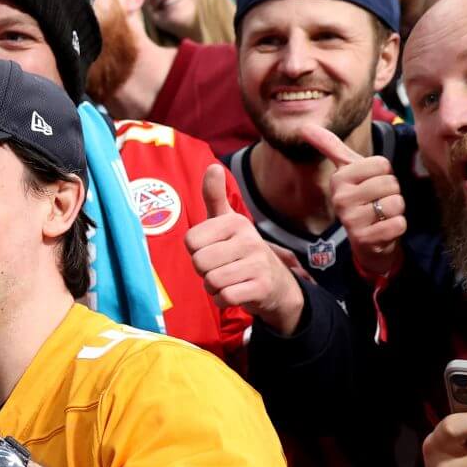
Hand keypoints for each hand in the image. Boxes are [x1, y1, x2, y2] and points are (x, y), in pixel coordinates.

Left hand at [184, 163, 302, 334]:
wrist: (276, 284)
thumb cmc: (240, 251)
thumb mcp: (226, 223)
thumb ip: (214, 197)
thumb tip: (212, 166)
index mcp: (236, 222)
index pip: (190, 242)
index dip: (196, 251)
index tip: (213, 250)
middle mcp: (249, 239)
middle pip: (199, 262)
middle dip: (204, 272)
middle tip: (221, 268)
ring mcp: (258, 263)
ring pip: (210, 281)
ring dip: (213, 287)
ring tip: (229, 280)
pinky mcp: (261, 287)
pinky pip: (223, 297)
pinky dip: (223, 300)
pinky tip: (236, 293)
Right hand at [307, 127, 404, 283]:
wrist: (367, 240)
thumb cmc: (362, 198)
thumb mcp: (347, 170)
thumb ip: (329, 146)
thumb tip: (304, 126)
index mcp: (338, 179)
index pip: (382, 164)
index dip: (384, 174)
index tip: (372, 183)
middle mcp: (340, 199)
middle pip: (390, 182)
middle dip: (392, 193)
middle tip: (378, 201)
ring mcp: (351, 220)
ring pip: (395, 203)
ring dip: (396, 210)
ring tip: (381, 215)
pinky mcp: (365, 239)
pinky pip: (398, 224)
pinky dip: (398, 226)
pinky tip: (384, 229)